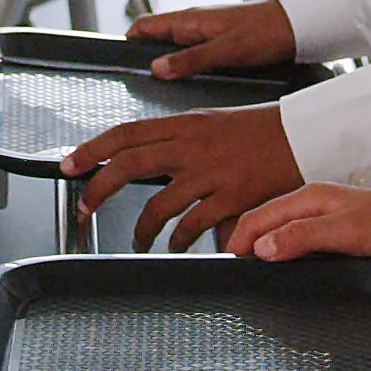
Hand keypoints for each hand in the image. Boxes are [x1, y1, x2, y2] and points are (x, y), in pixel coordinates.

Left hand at [58, 103, 303, 249]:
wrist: (302, 136)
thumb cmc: (256, 131)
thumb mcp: (210, 124)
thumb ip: (175, 140)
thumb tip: (139, 160)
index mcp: (184, 123)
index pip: (125, 133)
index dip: (91, 150)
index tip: (69, 164)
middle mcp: (191, 145)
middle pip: (130, 165)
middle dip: (98, 188)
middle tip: (83, 208)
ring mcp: (210, 173)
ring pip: (159, 204)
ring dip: (141, 229)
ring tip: (137, 240)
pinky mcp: (230, 198)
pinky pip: (192, 225)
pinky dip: (178, 240)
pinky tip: (175, 246)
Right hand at [129, 0, 297, 79]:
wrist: (298, 27)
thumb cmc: (266, 31)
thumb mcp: (226, 49)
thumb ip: (190, 59)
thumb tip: (157, 68)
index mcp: (189, 21)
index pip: (144, 26)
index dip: (129, 42)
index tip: (119, 63)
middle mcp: (194, 27)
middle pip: (156, 42)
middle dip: (145, 60)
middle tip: (137, 86)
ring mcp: (206, 36)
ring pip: (174, 51)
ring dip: (166, 67)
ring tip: (160, 91)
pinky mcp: (219, 47)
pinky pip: (192, 57)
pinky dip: (184, 70)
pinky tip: (189, 87)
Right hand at [225, 180, 370, 269]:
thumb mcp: (349, 231)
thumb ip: (303, 236)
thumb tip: (261, 248)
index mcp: (311, 199)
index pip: (257, 218)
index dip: (236, 243)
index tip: (224, 269)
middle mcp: (317, 209)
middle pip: (266, 226)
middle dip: (244, 247)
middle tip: (231, 278)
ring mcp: (330, 225)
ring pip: (284, 238)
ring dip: (266, 256)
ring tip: (253, 280)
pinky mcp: (344, 242)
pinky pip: (304, 250)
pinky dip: (288, 262)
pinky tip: (291, 279)